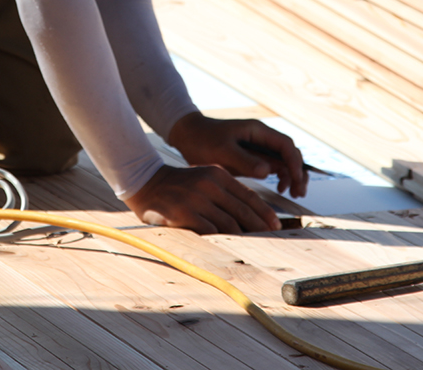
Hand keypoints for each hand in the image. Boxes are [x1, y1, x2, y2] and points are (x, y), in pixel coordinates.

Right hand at [124, 164, 282, 233]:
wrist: (146, 181)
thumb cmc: (180, 184)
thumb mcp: (204, 177)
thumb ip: (225, 191)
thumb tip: (250, 213)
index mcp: (218, 174)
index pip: (249, 196)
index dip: (265, 212)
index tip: (275, 225)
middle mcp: (209, 184)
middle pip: (243, 211)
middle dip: (259, 228)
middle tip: (268, 239)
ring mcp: (196, 199)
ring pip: (229, 224)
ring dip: (242, 237)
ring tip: (250, 246)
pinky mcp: (184, 213)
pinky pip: (210, 231)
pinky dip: (220, 240)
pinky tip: (226, 246)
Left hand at [168, 111, 307, 197]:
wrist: (188, 136)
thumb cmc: (203, 140)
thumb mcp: (222, 151)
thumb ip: (244, 160)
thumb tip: (267, 171)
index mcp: (257, 131)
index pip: (285, 145)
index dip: (294, 162)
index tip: (295, 179)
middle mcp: (261, 138)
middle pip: (289, 153)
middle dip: (298, 171)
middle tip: (299, 192)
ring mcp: (258, 148)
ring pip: (284, 162)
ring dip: (292, 176)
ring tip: (293, 193)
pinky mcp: (252, 158)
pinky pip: (273, 168)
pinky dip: (281, 178)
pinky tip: (280, 189)